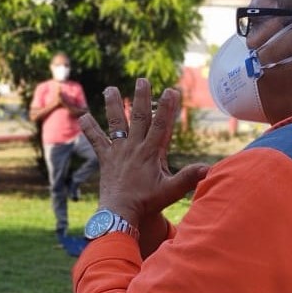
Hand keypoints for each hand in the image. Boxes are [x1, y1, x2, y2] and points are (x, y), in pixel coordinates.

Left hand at [78, 79, 209, 232]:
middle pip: (139, 117)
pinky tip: (83, 116)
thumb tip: (209, 168)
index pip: (161, 125)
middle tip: (142, 80)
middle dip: (141, 98)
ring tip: (110, 88)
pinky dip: (89, 129)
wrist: (120, 212)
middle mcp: (133, 147)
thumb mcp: (172, 190)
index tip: (171, 90)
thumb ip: (189, 177)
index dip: (167, 107)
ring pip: (116, 123)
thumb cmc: (147, 202)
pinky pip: (96, 140)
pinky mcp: (105, 158)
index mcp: (150, 152)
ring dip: (113, 105)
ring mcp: (118, 151)